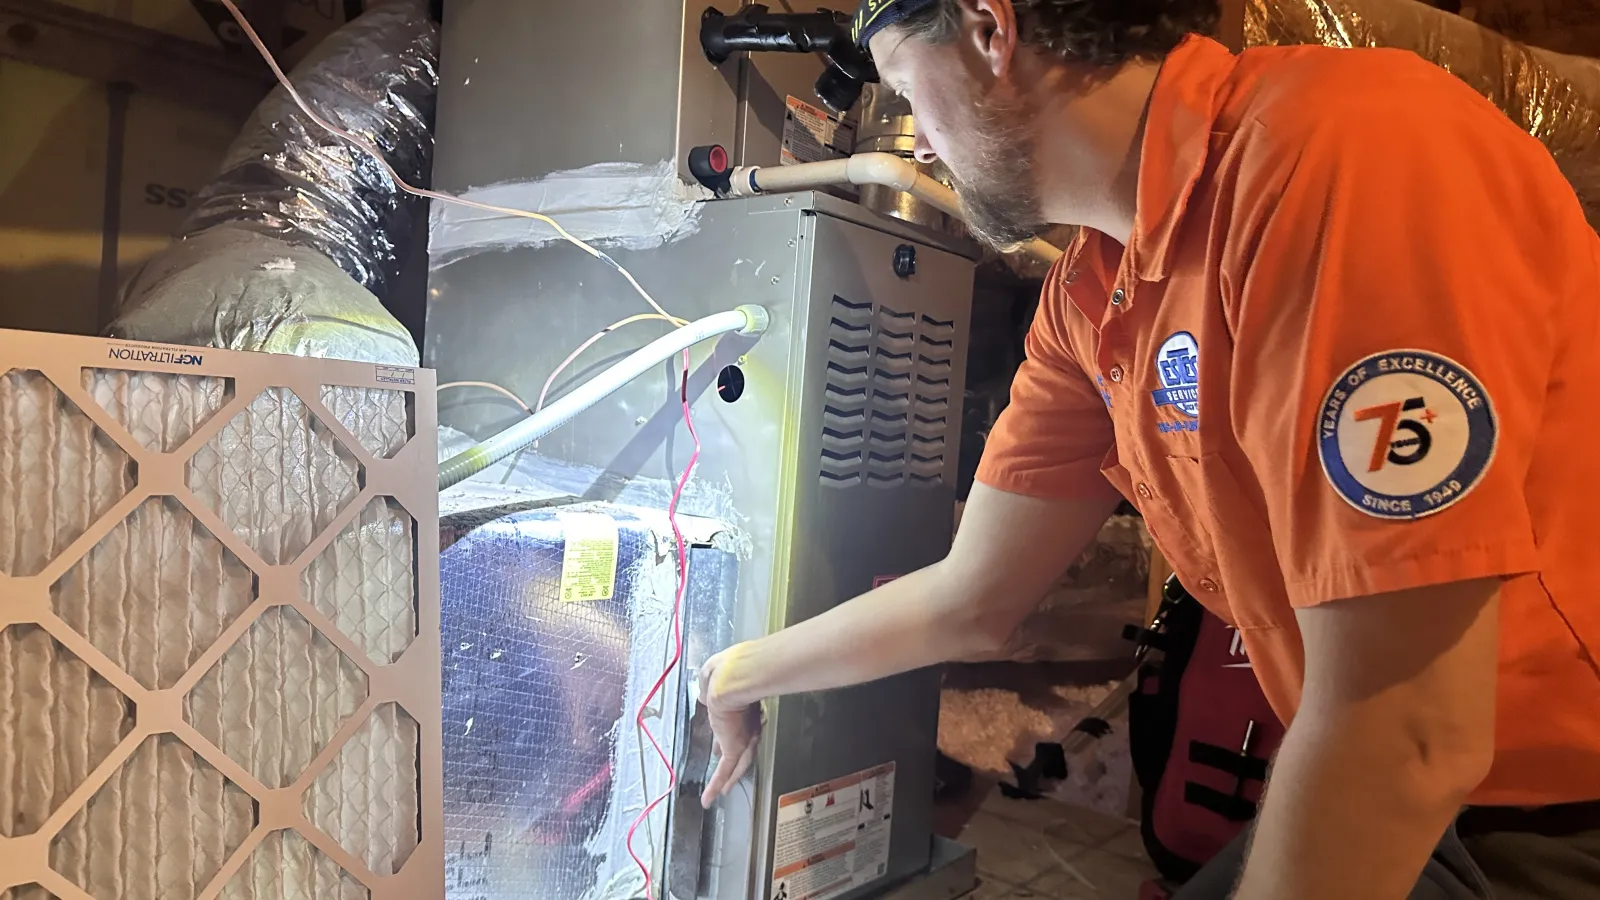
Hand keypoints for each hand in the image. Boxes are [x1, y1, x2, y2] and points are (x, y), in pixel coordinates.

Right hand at [698, 647, 761, 807]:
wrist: (730, 681)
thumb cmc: (723, 674)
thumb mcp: (712, 677)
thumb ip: (708, 688)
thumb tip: (702, 695)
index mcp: (740, 705)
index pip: (738, 722)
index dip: (731, 731)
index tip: (723, 739)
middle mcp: (745, 724)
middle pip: (742, 746)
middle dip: (734, 757)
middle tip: (728, 770)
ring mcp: (743, 738)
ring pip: (737, 764)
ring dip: (729, 778)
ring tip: (721, 792)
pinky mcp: (735, 750)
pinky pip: (724, 772)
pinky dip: (715, 786)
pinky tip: (708, 799)